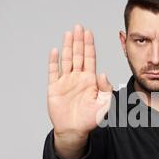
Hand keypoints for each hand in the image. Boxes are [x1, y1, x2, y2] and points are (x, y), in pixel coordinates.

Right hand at [47, 24, 112, 138]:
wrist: (74, 131)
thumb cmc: (90, 119)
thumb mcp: (104, 104)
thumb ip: (105, 88)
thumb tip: (103, 73)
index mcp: (90, 80)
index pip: (89, 58)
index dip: (89, 46)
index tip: (89, 33)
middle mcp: (78, 78)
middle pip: (78, 55)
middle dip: (78, 41)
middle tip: (79, 27)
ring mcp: (66, 81)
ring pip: (66, 60)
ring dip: (67, 46)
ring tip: (68, 33)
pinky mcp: (55, 88)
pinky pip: (53, 72)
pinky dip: (54, 61)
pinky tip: (55, 51)